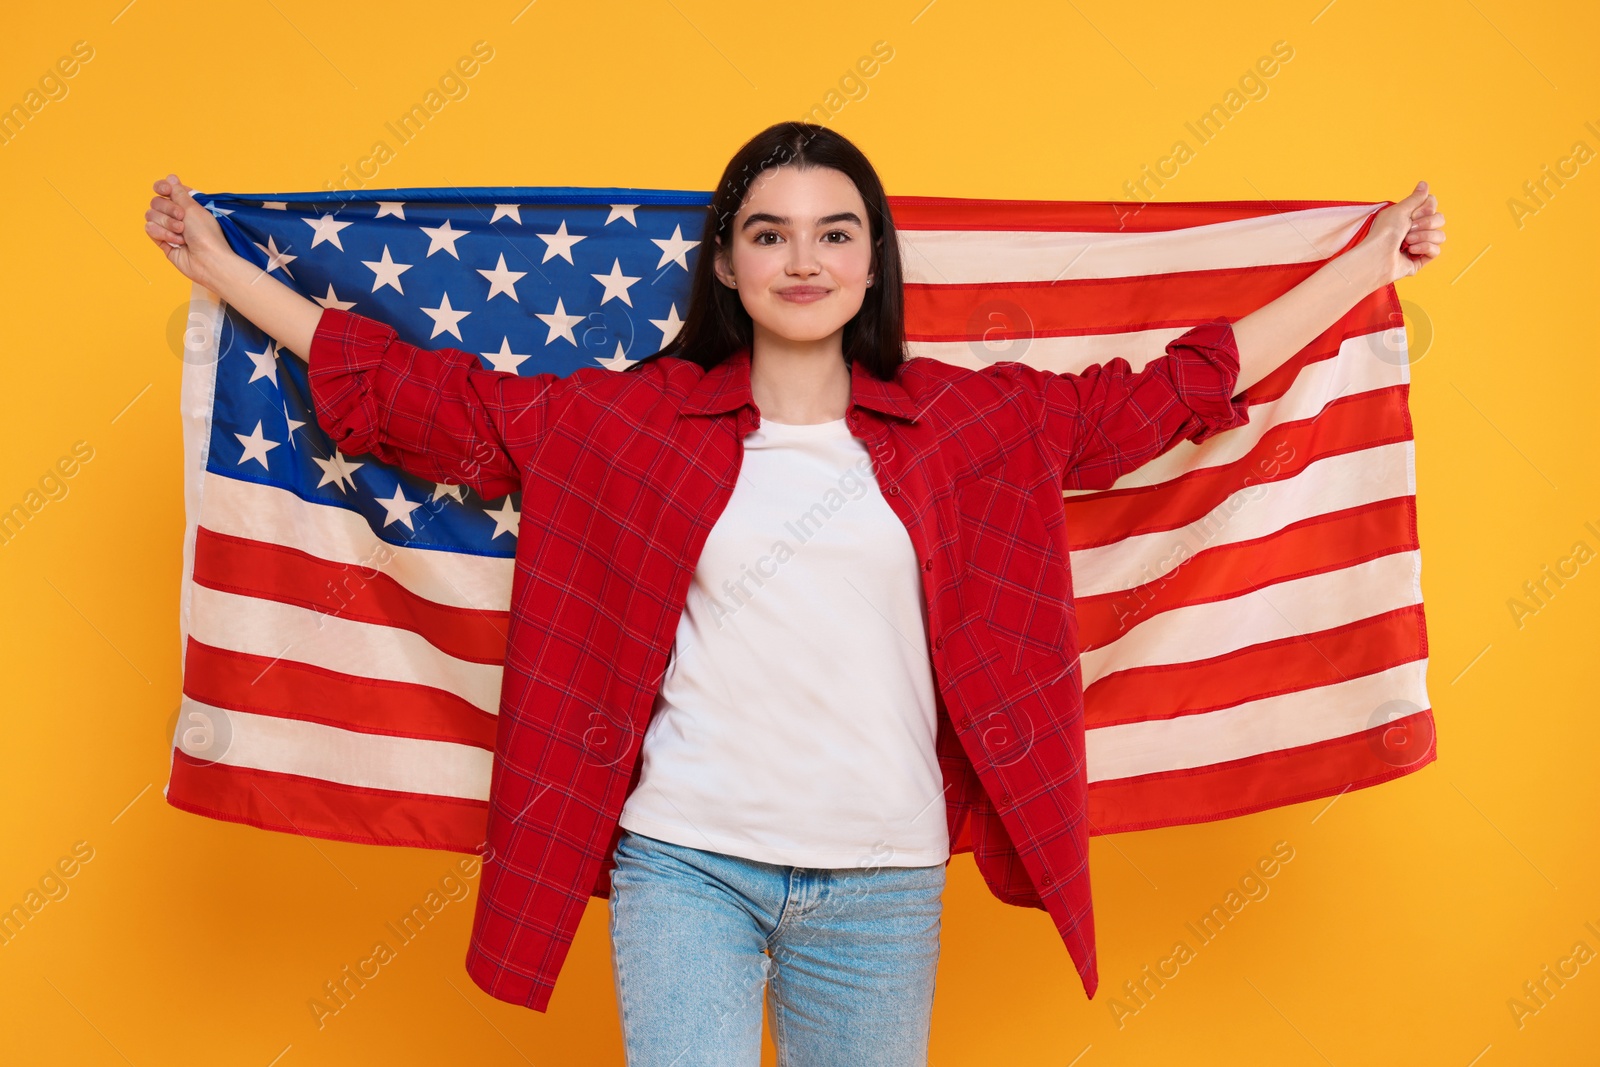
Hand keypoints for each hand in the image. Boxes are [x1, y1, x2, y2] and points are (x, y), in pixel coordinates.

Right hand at [144, 173, 228, 288]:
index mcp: (187, 204)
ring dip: (167, 223)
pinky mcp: (163, 241)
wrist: (208, 261)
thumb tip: (171, 178)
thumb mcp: (193, 208)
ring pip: (151, 215)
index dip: (162, 187)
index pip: (167, 189)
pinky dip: (163, 234)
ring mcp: (169, 228)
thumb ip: (178, 193)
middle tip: (183, 218)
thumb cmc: (206, 235)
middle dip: (168, 209)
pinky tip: (177, 242)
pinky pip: (150, 229)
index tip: (165, 190)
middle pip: (156, 202)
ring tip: (182, 233)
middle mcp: (177, 215)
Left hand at [1359, 180, 1445, 286]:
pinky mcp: (1421, 259)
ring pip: (1440, 235)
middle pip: (1440, 219)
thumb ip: (1416, 198)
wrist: (1378, 256)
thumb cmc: (1385, 232)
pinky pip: (1436, 250)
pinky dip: (1424, 248)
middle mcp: (1415, 229)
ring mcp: (1419, 244)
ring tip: (1407, 241)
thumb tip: (1424, 183)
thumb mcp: (1400, 210)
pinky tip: (1410, 251)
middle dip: (1426, 223)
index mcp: (1409, 216)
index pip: (1432, 205)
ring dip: (1423, 236)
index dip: (1427, 208)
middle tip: (1408, 228)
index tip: (1413, 213)